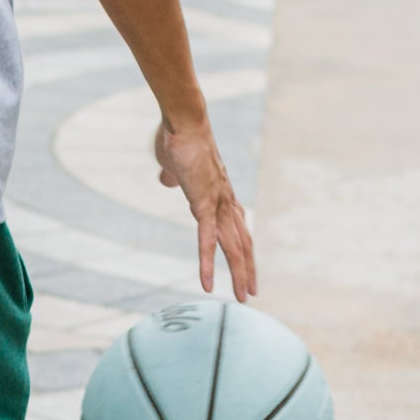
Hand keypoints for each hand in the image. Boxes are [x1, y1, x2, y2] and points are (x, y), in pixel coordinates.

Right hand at [155, 114, 256, 299]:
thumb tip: (167, 179)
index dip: (243, 250)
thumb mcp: (175, 165)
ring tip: (240, 297)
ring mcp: (218, 205)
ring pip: (232, 248)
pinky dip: (207, 265)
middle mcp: (226, 203)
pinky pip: (207, 242)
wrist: (184, 122)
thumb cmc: (179, 139)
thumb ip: (174, 176)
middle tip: (251, 293)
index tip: (246, 267)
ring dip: (237, 274)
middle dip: (248, 269)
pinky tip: (207, 285)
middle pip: (242, 243)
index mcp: (221, 196)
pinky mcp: (204, 205)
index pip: (238, 229)